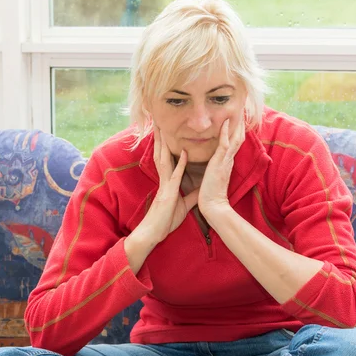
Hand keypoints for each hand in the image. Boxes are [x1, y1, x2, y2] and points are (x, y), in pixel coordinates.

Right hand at [137, 126, 198, 245]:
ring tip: (163, 129)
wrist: (154, 234)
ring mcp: (165, 185)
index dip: (166, 146)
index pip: (166, 159)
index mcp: (168, 182)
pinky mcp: (168, 192)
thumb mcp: (183, 206)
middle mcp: (165, 180)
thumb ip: (191, 196)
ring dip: (164, 144)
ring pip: (164, 160)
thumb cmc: (165, 221)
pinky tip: (182, 153)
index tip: (165, 132)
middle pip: (162, 154)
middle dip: (160, 138)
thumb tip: (200, 189)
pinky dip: (179, 164)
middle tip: (159, 122)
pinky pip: (175, 175)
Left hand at [198, 119, 244, 218]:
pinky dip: (225, 132)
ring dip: (235, 123)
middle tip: (242, 108)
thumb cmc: (211, 193)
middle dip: (241, 122)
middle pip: (239, 136)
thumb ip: (217, 166)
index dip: (237, 129)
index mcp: (228, 161)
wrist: (212, 205)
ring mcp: (226, 160)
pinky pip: (224, 144)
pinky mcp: (220, 163)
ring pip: (234, 138)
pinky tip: (225, 121)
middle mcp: (229, 159)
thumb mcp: (215, 175)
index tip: (238, 116)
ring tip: (237, 109)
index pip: (235, 141)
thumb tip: (216, 161)